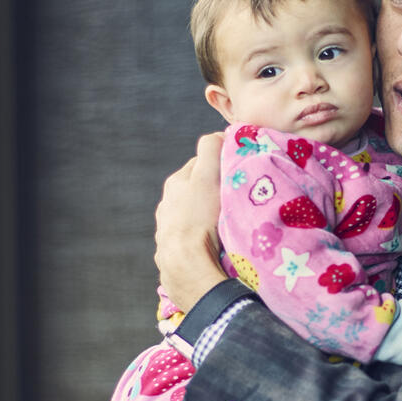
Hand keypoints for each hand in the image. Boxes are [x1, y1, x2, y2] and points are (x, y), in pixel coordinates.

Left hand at [154, 132, 227, 311]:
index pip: (200, 165)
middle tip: (232, 204)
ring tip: (224, 228)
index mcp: (175, 184)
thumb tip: (218, 134)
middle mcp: (166, 205)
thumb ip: (211, 149)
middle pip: (195, 192)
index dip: (219, 168)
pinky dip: (200, 240)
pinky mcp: (171, 255)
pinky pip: (190, 241)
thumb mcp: (208, 175)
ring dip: (205, 220)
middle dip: (212, 195)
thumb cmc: (200, 218)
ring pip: (192, 217)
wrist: (187, 266)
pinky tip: (212, 247)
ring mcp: (166, 231)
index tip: (234, 177)